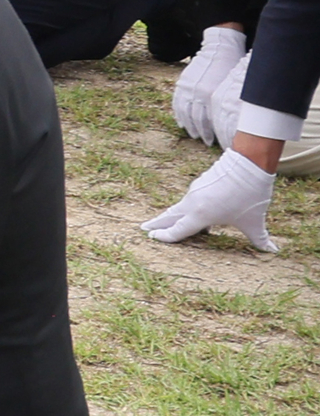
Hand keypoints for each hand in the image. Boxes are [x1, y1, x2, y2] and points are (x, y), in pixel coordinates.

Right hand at [145, 150, 278, 250]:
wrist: (248, 164)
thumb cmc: (250, 196)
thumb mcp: (254, 222)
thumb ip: (260, 239)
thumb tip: (272, 251)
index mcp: (201, 216)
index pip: (178, 230)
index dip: (165, 236)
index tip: (152, 238)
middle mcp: (192, 204)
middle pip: (169, 216)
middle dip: (156, 223)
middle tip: (144, 228)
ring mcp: (194, 191)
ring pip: (179, 206)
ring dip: (173, 214)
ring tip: (166, 220)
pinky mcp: (200, 183)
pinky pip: (189, 199)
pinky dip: (187, 206)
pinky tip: (194, 210)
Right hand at [172, 27, 247, 144]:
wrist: (220, 48)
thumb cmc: (232, 68)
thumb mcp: (232, 88)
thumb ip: (227, 105)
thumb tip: (228, 123)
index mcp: (211, 95)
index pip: (211, 121)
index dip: (215, 134)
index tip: (219, 143)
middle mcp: (198, 93)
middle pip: (197, 119)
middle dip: (202, 133)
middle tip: (207, 142)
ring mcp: (188, 88)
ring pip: (185, 113)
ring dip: (190, 126)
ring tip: (194, 135)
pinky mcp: (182, 84)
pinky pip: (178, 103)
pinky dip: (179, 115)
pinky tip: (182, 123)